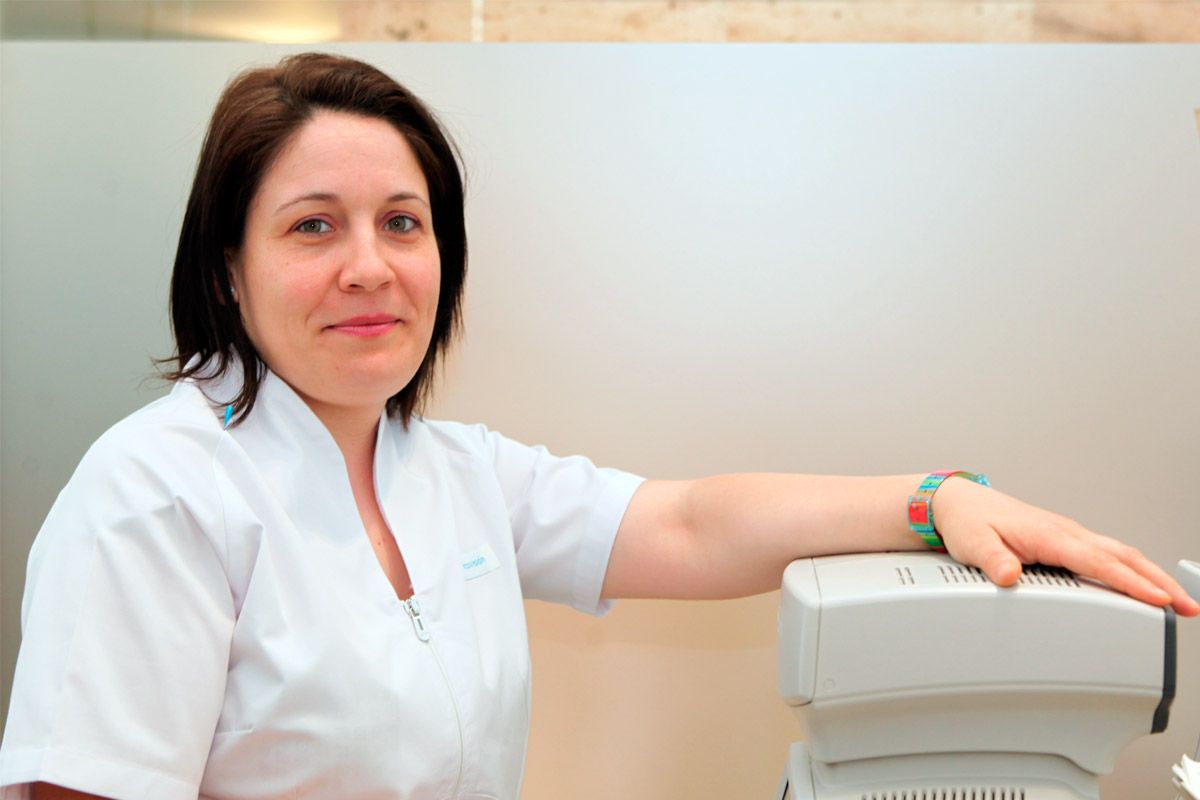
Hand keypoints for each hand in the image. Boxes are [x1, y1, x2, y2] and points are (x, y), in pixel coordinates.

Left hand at [932, 477, 1199, 616]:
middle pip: (1123, 557)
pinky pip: (1106, 554)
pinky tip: (1140, 584)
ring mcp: (1067, 535)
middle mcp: (1064, 532)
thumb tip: (1009, 575)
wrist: (958, 503)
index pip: (1098, 562)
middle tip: (1189, 607)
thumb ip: (992, 560)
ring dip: (1150, 576)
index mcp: (1049, 534)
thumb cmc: (967, 522)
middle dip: (1159, 582)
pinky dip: (1131, 569)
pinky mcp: (1064, 540)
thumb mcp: (973, 544)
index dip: (1130, 584)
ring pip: (1119, 554)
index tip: (1159, 601)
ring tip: (1177, 602)